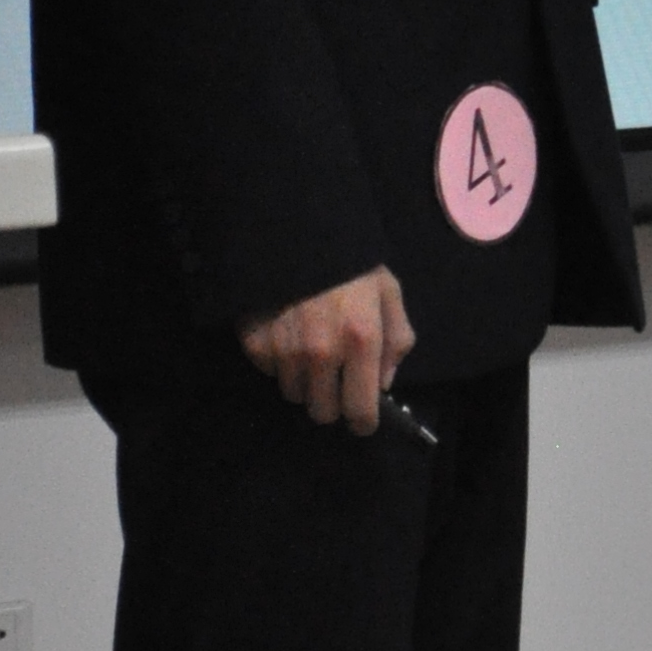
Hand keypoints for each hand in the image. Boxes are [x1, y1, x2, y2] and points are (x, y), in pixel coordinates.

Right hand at [238, 269, 415, 435]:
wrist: (296, 229)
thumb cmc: (351, 262)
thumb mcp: (388, 291)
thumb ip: (396, 339)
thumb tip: (383, 383)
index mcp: (361, 340)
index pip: (360, 409)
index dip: (363, 421)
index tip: (362, 420)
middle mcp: (321, 353)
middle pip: (322, 412)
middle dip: (332, 401)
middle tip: (334, 378)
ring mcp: (285, 350)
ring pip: (294, 394)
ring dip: (304, 380)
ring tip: (309, 348)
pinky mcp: (255, 342)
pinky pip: (269, 372)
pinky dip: (278, 361)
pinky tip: (286, 333)